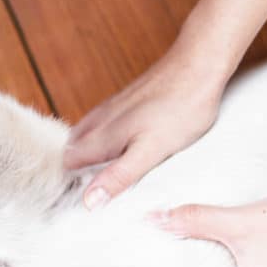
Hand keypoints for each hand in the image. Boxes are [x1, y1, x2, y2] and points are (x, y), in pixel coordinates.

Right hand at [65, 0, 266, 208]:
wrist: (199, 64)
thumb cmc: (180, 107)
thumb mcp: (150, 151)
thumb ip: (118, 176)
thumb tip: (90, 201)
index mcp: (100, 137)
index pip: (67, 165)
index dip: (71, 184)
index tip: (82, 201)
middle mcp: (99, 121)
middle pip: (73, 151)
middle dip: (77, 171)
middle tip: (93, 192)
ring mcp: (111, 109)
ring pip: (86, 138)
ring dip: (90, 156)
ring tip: (105, 174)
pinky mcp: (125, 102)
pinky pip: (103, 126)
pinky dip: (105, 141)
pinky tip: (123, 148)